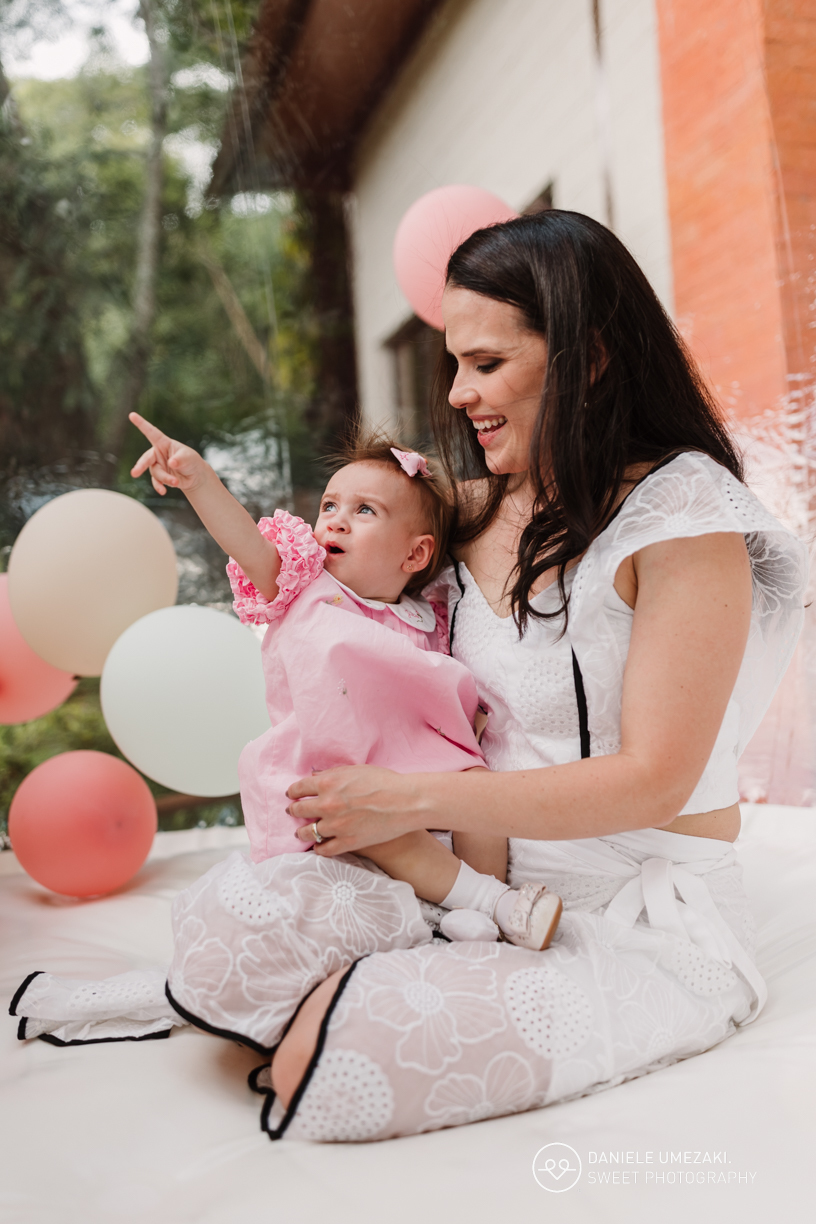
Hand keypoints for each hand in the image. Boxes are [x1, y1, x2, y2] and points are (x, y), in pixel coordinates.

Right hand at [129, 412, 207, 495]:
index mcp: (164, 443)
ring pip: (155, 473)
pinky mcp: (159, 477)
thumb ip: (180, 459)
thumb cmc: (191, 461)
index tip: (132, 415)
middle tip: (135, 473)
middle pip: (146, 459)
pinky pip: (156, 482)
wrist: (195, 476)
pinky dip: (159, 487)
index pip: (151, 432)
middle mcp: (158, 454)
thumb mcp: (189, 457)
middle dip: (141, 466)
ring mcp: (157, 466)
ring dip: (165, 479)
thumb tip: (171, 463)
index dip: (142, 424)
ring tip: (175, 482)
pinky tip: (163, 491)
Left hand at [289, 766, 419, 855]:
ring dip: (302, 832)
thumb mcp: (356, 769)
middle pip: (299, 810)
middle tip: (293, 812)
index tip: (291, 795)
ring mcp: (336, 826)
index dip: (293, 792)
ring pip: (308, 832)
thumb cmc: (385, 782)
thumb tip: (316, 776)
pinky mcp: (347, 842)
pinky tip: (319, 846)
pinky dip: (318, 848)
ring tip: (301, 833)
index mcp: (328, 783)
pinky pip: (324, 849)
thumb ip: (333, 773)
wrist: (406, 802)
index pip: (299, 788)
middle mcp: (327, 804)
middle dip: (294, 810)